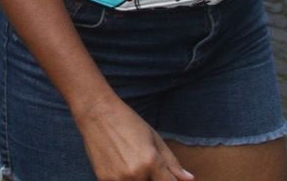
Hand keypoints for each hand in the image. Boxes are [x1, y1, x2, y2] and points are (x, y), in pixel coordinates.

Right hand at [76, 96, 193, 180]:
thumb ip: (172, 163)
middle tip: (147, 165)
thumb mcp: (154, 138)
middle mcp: (136, 174)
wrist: (97, 113)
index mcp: (151, 162)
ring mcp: (118, 179)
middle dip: (154, 179)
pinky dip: (126, 179)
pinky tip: (122, 166)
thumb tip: (189, 180)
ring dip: (141, 179)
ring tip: (134, 162)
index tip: (167, 177)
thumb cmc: (127, 122)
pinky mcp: (104, 180)